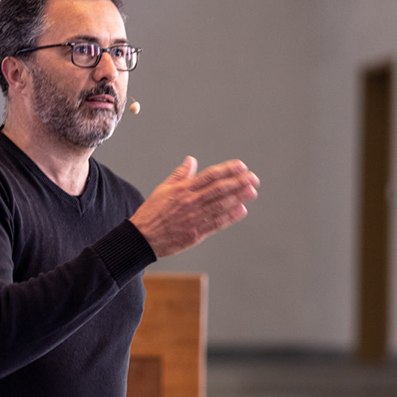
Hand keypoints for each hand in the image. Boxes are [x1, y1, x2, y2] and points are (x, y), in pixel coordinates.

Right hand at [130, 157, 258, 258]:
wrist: (142, 237)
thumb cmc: (152, 212)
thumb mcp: (163, 189)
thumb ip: (180, 175)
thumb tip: (191, 160)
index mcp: (183, 189)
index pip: (210, 175)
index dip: (227, 170)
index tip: (241, 166)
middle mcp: (190, 201)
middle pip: (219, 189)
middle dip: (238, 182)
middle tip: (254, 178)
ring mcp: (194, 217)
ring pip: (220, 205)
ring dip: (238, 197)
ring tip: (252, 191)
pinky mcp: (196, 233)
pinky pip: (216, 223)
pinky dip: (230, 216)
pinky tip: (241, 210)